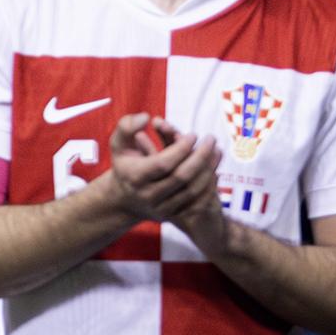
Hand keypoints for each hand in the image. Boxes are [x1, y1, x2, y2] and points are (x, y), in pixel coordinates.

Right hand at [107, 114, 225, 251]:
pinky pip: (197, 204)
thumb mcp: (118, 144)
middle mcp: (148, 195)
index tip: (194, 134)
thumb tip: (146, 117)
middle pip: (182, 177)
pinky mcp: (173, 216)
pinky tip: (213, 170)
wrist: (125, 199)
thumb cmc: (126, 165)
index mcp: (135, 176)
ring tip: (217, 151)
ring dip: (209, 169)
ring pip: (193, 190)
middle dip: (201, 156)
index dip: (182, 148)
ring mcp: (161, 208)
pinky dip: (209, 187)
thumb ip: (126, 126)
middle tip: (211, 139)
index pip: (164, 163)